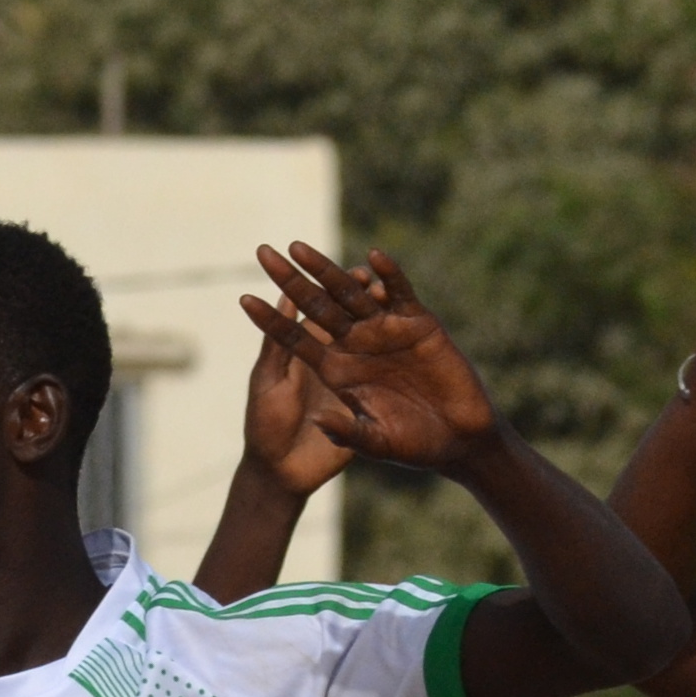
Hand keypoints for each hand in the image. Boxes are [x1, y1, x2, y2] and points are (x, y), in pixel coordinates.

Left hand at [245, 243, 504, 475]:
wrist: (452, 444)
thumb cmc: (409, 447)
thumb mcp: (367, 440)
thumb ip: (344, 430)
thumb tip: (322, 420)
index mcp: (333, 368)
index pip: (293, 338)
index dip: (270, 319)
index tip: (243, 299)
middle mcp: (354, 346)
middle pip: (315, 306)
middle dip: (290, 280)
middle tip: (265, 253)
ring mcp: (384, 333)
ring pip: (350, 294)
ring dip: (328, 270)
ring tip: (300, 249)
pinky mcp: (418, 326)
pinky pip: (400, 296)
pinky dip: (390, 277)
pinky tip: (374, 258)